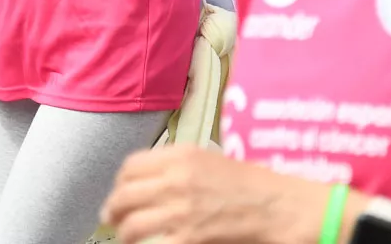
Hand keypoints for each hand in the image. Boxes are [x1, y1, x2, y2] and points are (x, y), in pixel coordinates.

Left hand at [103, 146, 326, 243]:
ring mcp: (181, 210)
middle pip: (125, 194)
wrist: (279, 207)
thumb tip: (150, 179)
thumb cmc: (251, 184)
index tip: (120, 191)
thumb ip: (177, 166)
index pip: (130, 165)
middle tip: (111, 217)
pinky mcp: (189, 238)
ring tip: (124, 236)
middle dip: (113, 209)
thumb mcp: (210, 160)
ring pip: (131, 224)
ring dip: (123, 232)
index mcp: (180, 156)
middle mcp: (175, 180)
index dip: (120, 181)